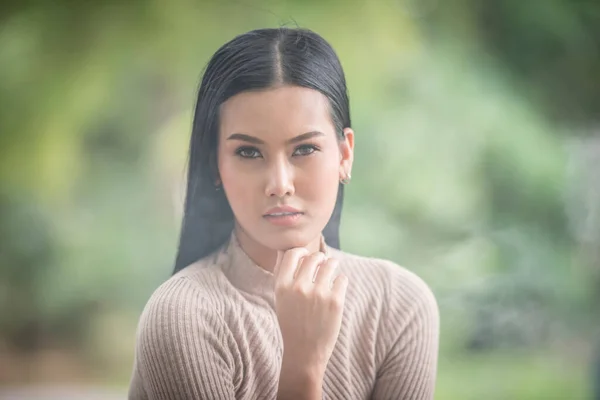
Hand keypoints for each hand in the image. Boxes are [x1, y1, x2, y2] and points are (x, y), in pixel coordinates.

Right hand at [273, 248, 348, 374]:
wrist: (304, 352)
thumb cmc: (292, 323)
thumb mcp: (280, 299)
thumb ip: (282, 275)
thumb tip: (284, 251)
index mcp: (282, 286)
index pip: (292, 254)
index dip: (301, 252)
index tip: (306, 256)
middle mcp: (299, 287)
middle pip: (313, 257)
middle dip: (320, 258)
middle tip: (323, 263)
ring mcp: (318, 294)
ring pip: (331, 264)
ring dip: (332, 264)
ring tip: (332, 268)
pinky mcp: (335, 301)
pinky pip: (342, 278)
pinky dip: (340, 281)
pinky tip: (337, 288)